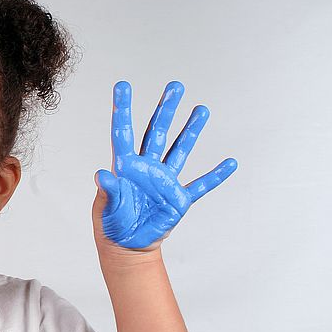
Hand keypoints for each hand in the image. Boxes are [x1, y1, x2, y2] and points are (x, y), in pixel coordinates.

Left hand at [91, 80, 236, 253]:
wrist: (126, 246)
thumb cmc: (112, 225)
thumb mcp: (105, 208)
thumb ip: (108, 191)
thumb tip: (101, 175)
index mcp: (125, 167)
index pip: (123, 132)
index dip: (122, 109)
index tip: (122, 85)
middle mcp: (146, 168)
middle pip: (156, 132)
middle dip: (166, 109)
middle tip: (175, 86)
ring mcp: (164, 182)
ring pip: (180, 150)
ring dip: (190, 130)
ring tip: (201, 109)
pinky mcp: (179, 200)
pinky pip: (200, 185)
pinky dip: (215, 176)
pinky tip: (230, 163)